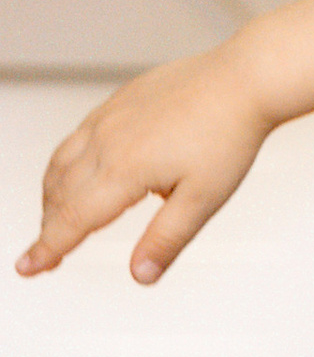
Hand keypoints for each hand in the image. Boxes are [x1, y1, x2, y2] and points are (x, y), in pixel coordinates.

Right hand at [17, 52, 273, 285]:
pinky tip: (77, 174)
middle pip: (61, 194)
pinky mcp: (118, 101)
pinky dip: (65, 164)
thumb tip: (139, 276)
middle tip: (43, 257)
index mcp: (125, 170)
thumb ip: (167, 239)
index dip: (47, 248)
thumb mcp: (204, 199)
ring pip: (62, 163)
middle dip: (48, 228)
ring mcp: (109, 117)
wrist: (244, 79)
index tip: (26, 268)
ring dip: (51, 196)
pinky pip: (77, 137)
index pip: (73, 220)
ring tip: (54, 221)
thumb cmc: (229, 136)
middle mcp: (107, 142)